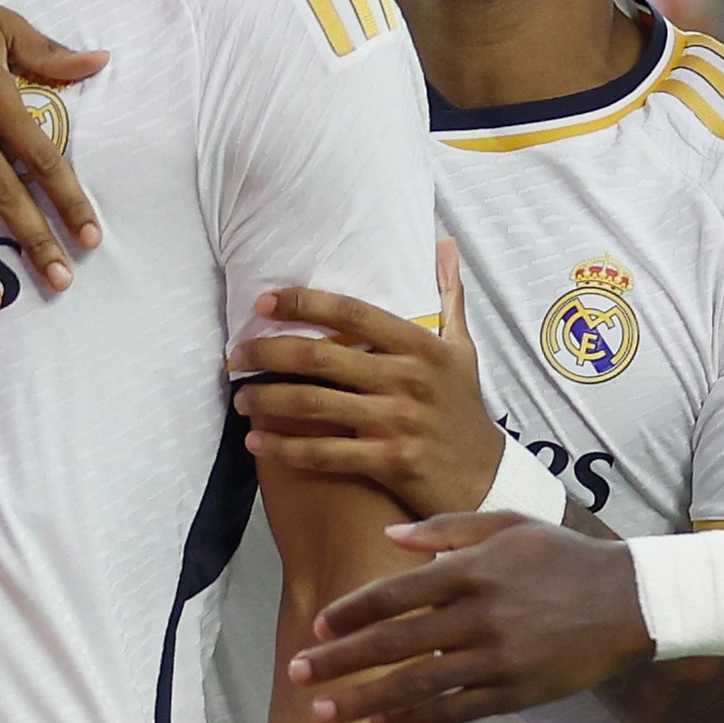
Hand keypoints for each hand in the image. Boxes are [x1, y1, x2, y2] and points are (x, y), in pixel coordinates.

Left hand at [232, 241, 497, 517]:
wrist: (486, 478)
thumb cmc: (465, 408)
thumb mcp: (463, 348)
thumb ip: (448, 295)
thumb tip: (443, 244)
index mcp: (420, 346)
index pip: (351, 312)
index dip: (303, 303)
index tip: (264, 302)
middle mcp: (407, 379)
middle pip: (320, 356)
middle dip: (268, 352)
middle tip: (237, 354)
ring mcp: (397, 421)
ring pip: (313, 404)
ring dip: (266, 399)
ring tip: (242, 398)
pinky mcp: (389, 461)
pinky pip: (324, 454)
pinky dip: (284, 448)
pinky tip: (256, 443)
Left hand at [288, 512, 650, 722]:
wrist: (629, 602)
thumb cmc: (562, 558)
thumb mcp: (508, 524)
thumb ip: (446, 529)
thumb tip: (389, 538)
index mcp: (472, 570)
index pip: (395, 593)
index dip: (352, 611)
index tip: (318, 625)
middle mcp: (478, 616)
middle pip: (394, 643)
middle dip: (340, 660)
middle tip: (298, 672)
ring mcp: (497, 659)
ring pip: (417, 685)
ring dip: (364, 700)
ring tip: (323, 712)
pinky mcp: (515, 692)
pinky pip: (455, 712)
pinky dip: (414, 719)